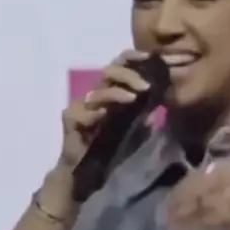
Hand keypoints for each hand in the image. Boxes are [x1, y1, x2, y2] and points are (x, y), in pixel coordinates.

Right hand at [58, 50, 151, 169]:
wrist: (87, 171)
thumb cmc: (111, 148)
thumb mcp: (136, 130)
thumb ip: (145, 114)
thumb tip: (159, 100)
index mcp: (111, 91)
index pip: (120, 66)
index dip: (133, 58)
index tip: (150, 59)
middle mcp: (95, 93)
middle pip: (109, 71)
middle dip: (129, 75)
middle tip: (146, 86)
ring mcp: (81, 105)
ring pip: (99, 91)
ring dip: (117, 93)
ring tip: (133, 98)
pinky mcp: (70, 118)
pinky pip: (84, 113)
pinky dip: (96, 113)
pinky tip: (106, 114)